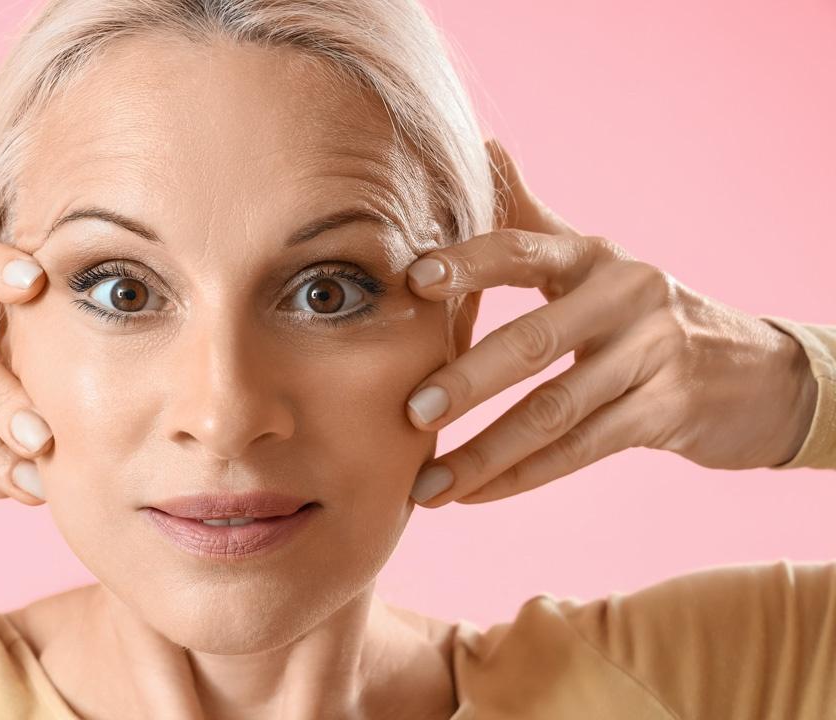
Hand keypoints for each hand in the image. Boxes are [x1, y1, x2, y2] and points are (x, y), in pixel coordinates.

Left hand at [404, 140, 818, 507]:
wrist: (754, 369)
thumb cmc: (642, 311)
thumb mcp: (592, 261)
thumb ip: (529, 217)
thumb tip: (480, 147)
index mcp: (591, 257)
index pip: (522, 250)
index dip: (468, 263)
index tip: (413, 282)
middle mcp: (624, 298)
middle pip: (533, 343)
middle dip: (467, 380)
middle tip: (410, 413)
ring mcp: (650, 357)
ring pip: (553, 410)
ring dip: (484, 452)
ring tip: (428, 484)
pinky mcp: (665, 413)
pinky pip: (580, 450)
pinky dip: (522, 476)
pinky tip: (474, 495)